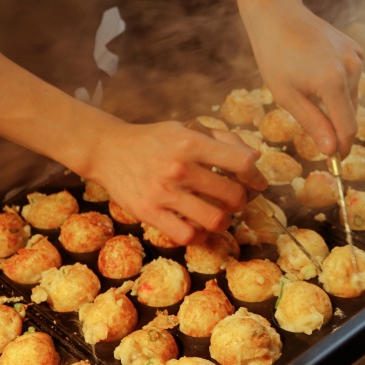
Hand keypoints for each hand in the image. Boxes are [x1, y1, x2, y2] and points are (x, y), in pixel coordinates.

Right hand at [88, 121, 267, 244]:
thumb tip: (255, 158)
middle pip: (233, 195)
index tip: (256, 182)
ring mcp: (164, 192)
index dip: (255, 176)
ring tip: (219, 215)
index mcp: (191, 142)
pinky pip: (188, 236)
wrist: (108, 150)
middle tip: (235, 200)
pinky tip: (198, 226)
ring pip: (215, 220)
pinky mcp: (149, 213)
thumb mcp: (187, 128)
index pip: (241, 163)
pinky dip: (200, 235)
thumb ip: (222, 140)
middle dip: (242, 201)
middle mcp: (179, 167)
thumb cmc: (154, 140)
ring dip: (225, 221)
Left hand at [239, 0, 363, 156]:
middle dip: (336, 125)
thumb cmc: (274, 54)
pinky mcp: (356, 49)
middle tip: (312, 125)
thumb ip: (313, 123)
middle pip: (350, 113)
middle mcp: (352, 68)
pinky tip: (316, 73)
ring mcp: (356, 56)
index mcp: (333, 82)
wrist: (277, 13)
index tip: (335, 162)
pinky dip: (338, 85)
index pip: (348, 128)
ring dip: (335, 103)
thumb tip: (332, 149)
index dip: (342, 148)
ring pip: (351, 96)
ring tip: (307, 90)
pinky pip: (351, 78)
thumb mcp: (286, 95)